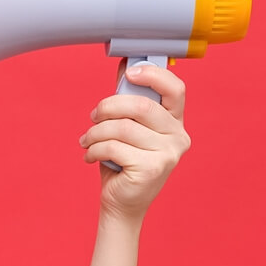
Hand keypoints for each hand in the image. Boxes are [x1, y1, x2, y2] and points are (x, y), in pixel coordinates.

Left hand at [79, 63, 189, 221]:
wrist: (123, 202)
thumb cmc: (123, 160)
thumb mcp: (127, 125)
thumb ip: (129, 97)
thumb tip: (126, 64)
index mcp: (175, 121)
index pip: (175, 89)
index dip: (153, 75)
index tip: (129, 72)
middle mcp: (179, 136)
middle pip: (140, 106)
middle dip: (108, 106)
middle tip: (93, 116)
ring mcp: (169, 154)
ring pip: (122, 127)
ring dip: (95, 132)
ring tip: (86, 140)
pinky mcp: (153, 168)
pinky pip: (114, 146)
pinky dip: (94, 149)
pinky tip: (90, 156)